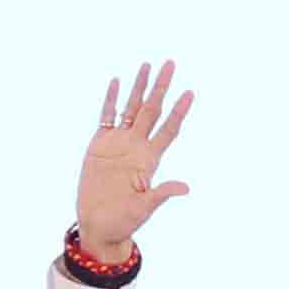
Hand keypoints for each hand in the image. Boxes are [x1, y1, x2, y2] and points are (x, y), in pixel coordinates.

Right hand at [76, 62, 193, 262]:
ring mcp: (119, 143)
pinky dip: (110, 99)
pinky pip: (106, 116)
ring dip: (139, 87)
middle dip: (161, 87)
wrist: (99, 224)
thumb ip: (161, 194)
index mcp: (150, 159)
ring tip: (147, 65)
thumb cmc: (123, 221)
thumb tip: (185, 188)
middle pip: (152, 110)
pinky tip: (116, 82)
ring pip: (131, 107)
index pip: (168, 129)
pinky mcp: (100, 144)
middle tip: (170, 63)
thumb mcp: (144, 208)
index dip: (179, 111)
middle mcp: (137, 146)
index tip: (190, 92)